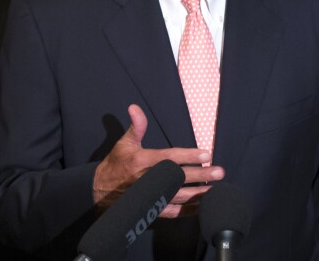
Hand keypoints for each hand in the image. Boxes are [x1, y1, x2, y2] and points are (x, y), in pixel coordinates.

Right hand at [93, 104, 224, 217]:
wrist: (99, 191)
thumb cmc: (116, 164)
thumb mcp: (124, 143)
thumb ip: (136, 126)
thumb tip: (135, 107)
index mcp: (141, 161)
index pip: (168, 158)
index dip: (188, 156)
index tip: (206, 154)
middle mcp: (146, 180)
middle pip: (178, 178)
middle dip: (200, 175)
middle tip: (219, 172)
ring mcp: (149, 197)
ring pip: (178, 197)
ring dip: (198, 194)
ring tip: (216, 189)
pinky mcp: (150, 210)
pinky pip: (172, 212)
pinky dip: (188, 211)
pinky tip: (202, 206)